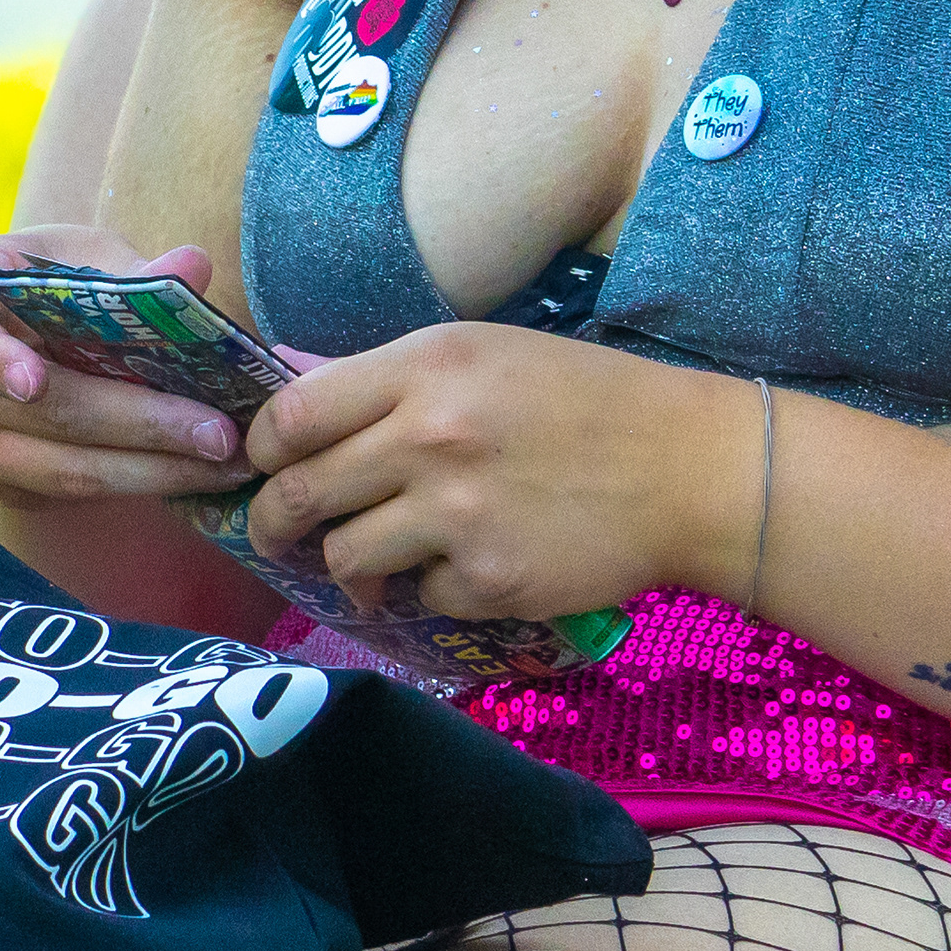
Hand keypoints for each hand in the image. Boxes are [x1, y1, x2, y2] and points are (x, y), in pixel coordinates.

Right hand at [0, 227, 259, 506]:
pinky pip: (73, 495)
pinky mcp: (4, 484)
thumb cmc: (45, 281)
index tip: (33, 384)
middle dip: (139, 425)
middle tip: (218, 432)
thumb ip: (133, 268)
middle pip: (47, 415)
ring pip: (67, 470)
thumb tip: (192, 267)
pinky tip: (197, 474)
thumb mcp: (80, 255)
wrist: (8, 329)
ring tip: (225, 463)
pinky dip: (138, 485)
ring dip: (152, 471)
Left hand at [245, 325, 753, 620]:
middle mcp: (430, 437)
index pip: (294, 414)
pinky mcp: (491, 580)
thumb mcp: (481, 354)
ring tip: (378, 562)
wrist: (688, 468)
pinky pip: (422, 596)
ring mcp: (458, 513)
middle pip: (301, 493)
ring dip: (351, 565)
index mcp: (424, 368)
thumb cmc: (583, 399)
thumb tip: (287, 379)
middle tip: (278, 533)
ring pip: (347, 556)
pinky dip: (434, 590)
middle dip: (274, 522)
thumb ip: (382, 376)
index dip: (262, 449)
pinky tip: (470, 565)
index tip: (263, 466)